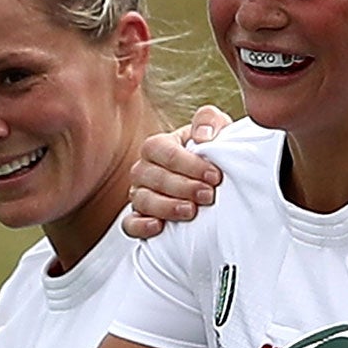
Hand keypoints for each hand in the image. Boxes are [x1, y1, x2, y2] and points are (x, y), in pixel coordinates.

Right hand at [123, 106, 230, 238]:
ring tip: (191, 211)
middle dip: (183, 187)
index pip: (162, 150)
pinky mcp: (139, 219)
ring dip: (167, 207)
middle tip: (208, 195)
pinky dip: (142, 226)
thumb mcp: (216, 129)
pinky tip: (159, 227)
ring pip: (142, 200)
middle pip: (153, 177)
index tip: (215, 175)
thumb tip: (203, 136)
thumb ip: (209, 120)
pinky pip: (130, 224)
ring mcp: (139, 195)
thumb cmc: (211, 153)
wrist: (214, 183)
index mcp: (158, 146)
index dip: (189, 164)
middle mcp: (144, 170)